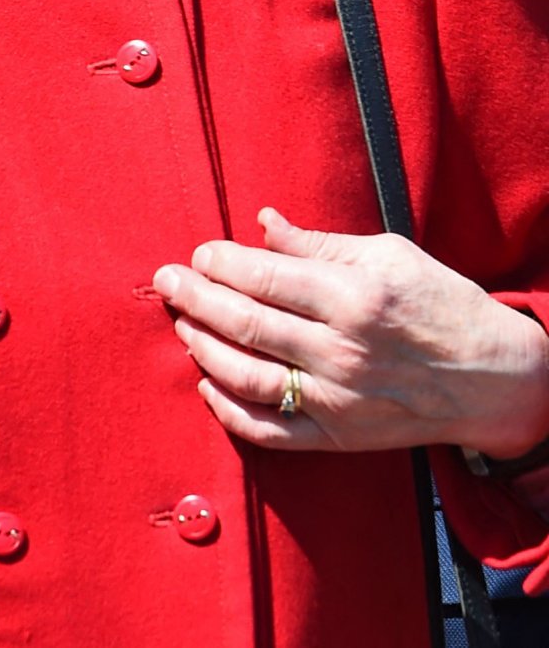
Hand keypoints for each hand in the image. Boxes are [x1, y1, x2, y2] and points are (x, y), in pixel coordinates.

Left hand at [153, 208, 548, 458]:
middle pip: (244, 323)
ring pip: (245, 377)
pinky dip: (228, 410)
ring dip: (202, 348)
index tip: (199, 253)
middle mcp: (341, 351)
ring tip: (182, 323)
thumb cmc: (439, 304)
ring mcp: (337, 400)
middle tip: (166, 280)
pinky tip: (207, 384)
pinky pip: (268, 431)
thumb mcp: (387, 254)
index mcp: (352, 297)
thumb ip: (317, 243)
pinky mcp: (337, 437)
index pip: (263, 277)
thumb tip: (261, 222)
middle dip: (194, 298)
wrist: (493, 378)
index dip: (219, 263)